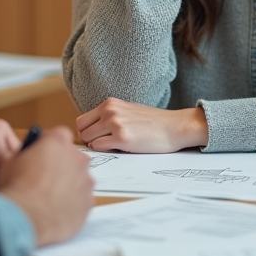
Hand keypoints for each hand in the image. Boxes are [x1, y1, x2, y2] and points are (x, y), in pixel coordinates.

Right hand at [0, 126, 93, 245]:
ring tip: (49, 200)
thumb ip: (26, 154)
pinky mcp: (88, 203)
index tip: (41, 155)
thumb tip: (28, 158)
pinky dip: (72, 205)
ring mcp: (86, 181)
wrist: (23, 219)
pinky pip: (82, 201)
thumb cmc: (15, 188)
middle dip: (62, 166)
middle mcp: (77, 158)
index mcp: (58, 142)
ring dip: (68, 186)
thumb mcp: (11, 161)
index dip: (49, 145)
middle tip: (45, 179)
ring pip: (80, 180)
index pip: (59, 135)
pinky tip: (56, 212)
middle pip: (73, 157)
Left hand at [76, 98, 208, 153]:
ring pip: (88, 139)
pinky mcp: (122, 139)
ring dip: (97, 146)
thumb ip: (109, 116)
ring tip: (113, 146)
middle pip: (81, 129)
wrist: (174, 127)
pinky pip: (99, 148)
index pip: (82, 120)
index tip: (97, 138)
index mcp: (110, 103)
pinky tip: (120, 149)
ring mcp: (115, 124)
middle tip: (104, 144)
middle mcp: (110, 111)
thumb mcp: (128, 110)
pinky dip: (105, 151)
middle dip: (89, 139)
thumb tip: (92, 131)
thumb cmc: (154, 122)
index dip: (87, 131)